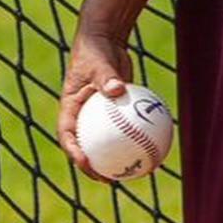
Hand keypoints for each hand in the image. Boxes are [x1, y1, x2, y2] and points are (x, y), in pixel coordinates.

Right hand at [58, 34, 131, 178]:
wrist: (105, 43)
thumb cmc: (96, 51)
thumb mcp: (98, 63)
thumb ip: (106, 76)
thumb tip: (117, 90)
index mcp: (70, 109)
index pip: (67, 136)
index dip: (74, 153)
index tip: (85, 162)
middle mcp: (83, 118)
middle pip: (86, 148)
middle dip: (94, 169)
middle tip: (109, 179)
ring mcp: (99, 118)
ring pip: (107, 145)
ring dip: (118, 161)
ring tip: (134, 174)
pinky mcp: (115, 115)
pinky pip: (125, 132)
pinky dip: (137, 142)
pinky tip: (155, 150)